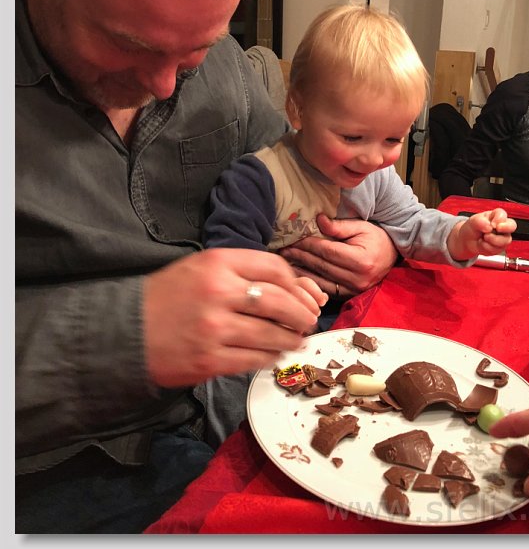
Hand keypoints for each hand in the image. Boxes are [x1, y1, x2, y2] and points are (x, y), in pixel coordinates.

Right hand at [143, 249, 323, 387]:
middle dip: (301, 314)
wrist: (125, 329)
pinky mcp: (209, 360)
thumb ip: (241, 272)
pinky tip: (273, 354)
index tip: (302, 294)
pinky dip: (270, 357)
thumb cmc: (167, 295)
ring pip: (271, 335)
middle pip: (280, 302)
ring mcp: (214, 328)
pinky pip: (254, 360)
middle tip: (308, 321)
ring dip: (290, 339)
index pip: (275, 268)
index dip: (296, 283)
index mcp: (217, 263)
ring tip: (295, 340)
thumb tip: (289, 288)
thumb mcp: (200, 267)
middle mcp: (218, 292)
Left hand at [279, 214, 396, 297]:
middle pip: (321, 266)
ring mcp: (354, 290)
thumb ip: (339, 226)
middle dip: (300, 256)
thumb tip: (318, 220)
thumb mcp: (361, 227)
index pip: (327, 251)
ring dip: (301, 271)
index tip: (293, 238)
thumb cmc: (377, 238)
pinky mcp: (350, 296)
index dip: (309, 244)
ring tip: (285, 262)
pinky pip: (326, 290)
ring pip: (321, 280)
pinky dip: (311, 283)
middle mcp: (357, 278)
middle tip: (283, 249)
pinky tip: (298, 276)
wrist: (393, 256)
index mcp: (360, 260)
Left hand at [447, 208, 515, 260]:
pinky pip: (498, 249)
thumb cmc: (473, 228)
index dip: (499, 219)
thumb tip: (489, 227)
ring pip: (505, 240)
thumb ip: (480, 222)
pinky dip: (488, 248)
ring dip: (492, 241)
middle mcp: (502, 225)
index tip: (492, 224)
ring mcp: (503, 237)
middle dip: (505, 228)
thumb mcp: (473, 221)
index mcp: (496, 216)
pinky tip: (483, 244)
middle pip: (512, 225)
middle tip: (496, 229)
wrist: (468, 241)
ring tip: (483, 238)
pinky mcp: (501, 247)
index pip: (502, 214)